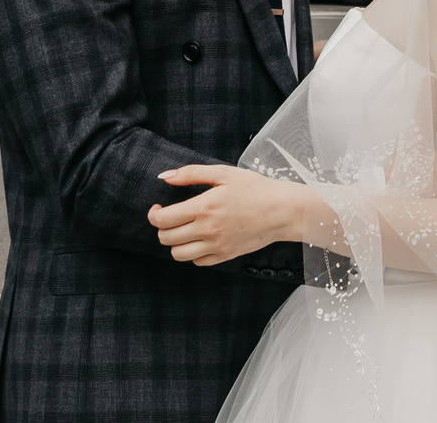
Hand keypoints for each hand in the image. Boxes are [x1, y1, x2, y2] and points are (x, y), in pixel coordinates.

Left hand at [151, 164, 304, 264]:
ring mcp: (216, 246)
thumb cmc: (255, 188)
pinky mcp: (225, 256)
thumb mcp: (224, 173)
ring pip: (178, 254)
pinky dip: (193, 252)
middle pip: (166, 238)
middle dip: (163, 228)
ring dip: (175, 243)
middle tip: (171, 217)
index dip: (154, 215)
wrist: (282, 210)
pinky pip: (197, 261)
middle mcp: (207, 230)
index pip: (163, 220)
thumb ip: (192, 173)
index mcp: (204, 207)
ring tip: (184, 230)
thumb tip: (165, 177)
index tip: (157, 208)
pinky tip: (201, 238)